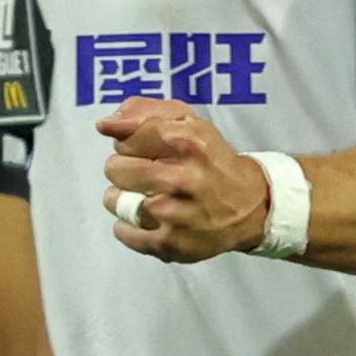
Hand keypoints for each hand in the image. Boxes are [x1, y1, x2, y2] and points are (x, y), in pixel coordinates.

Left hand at [100, 101, 267, 261]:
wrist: (249, 206)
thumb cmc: (212, 161)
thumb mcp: (190, 123)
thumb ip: (146, 113)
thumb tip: (106, 124)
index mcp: (186, 142)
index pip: (125, 137)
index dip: (130, 143)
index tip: (145, 149)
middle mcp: (180, 177)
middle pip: (114, 168)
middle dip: (126, 169)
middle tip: (148, 174)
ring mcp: (173, 213)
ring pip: (114, 200)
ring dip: (124, 198)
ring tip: (147, 196)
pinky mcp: (168, 243)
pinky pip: (122, 231)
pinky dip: (129, 226)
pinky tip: (149, 219)